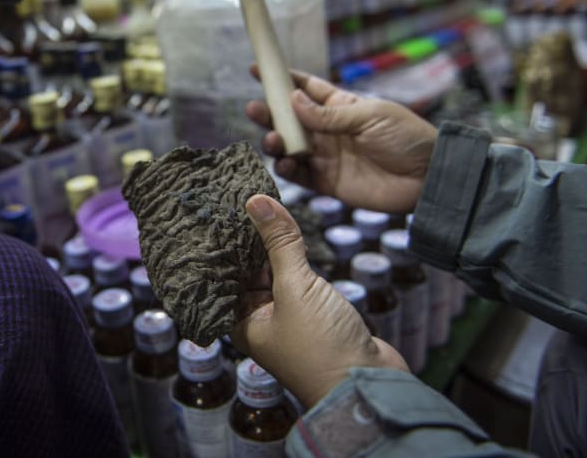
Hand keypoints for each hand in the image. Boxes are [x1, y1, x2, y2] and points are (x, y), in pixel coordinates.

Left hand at [231, 195, 407, 408]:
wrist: (368, 384)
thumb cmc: (321, 348)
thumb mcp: (295, 288)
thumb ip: (279, 243)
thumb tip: (256, 201)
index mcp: (242, 323)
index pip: (223, 276)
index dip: (222, 246)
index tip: (219, 212)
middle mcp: (260, 321)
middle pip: (248, 273)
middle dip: (248, 242)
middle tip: (242, 201)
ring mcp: (288, 318)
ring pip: (275, 275)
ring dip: (274, 249)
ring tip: (264, 207)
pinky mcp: (314, 315)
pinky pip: (299, 281)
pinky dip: (296, 260)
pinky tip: (294, 236)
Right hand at [246, 68, 437, 213]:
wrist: (429, 177)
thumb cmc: (407, 137)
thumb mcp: (369, 116)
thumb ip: (328, 114)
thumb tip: (292, 100)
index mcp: (341, 106)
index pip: (306, 89)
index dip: (282, 80)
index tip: (258, 70)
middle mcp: (328, 130)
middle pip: (290, 119)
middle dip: (269, 113)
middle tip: (253, 109)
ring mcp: (326, 157)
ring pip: (290, 147)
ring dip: (276, 142)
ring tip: (273, 140)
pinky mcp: (328, 183)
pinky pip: (299, 176)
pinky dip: (287, 170)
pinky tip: (284, 163)